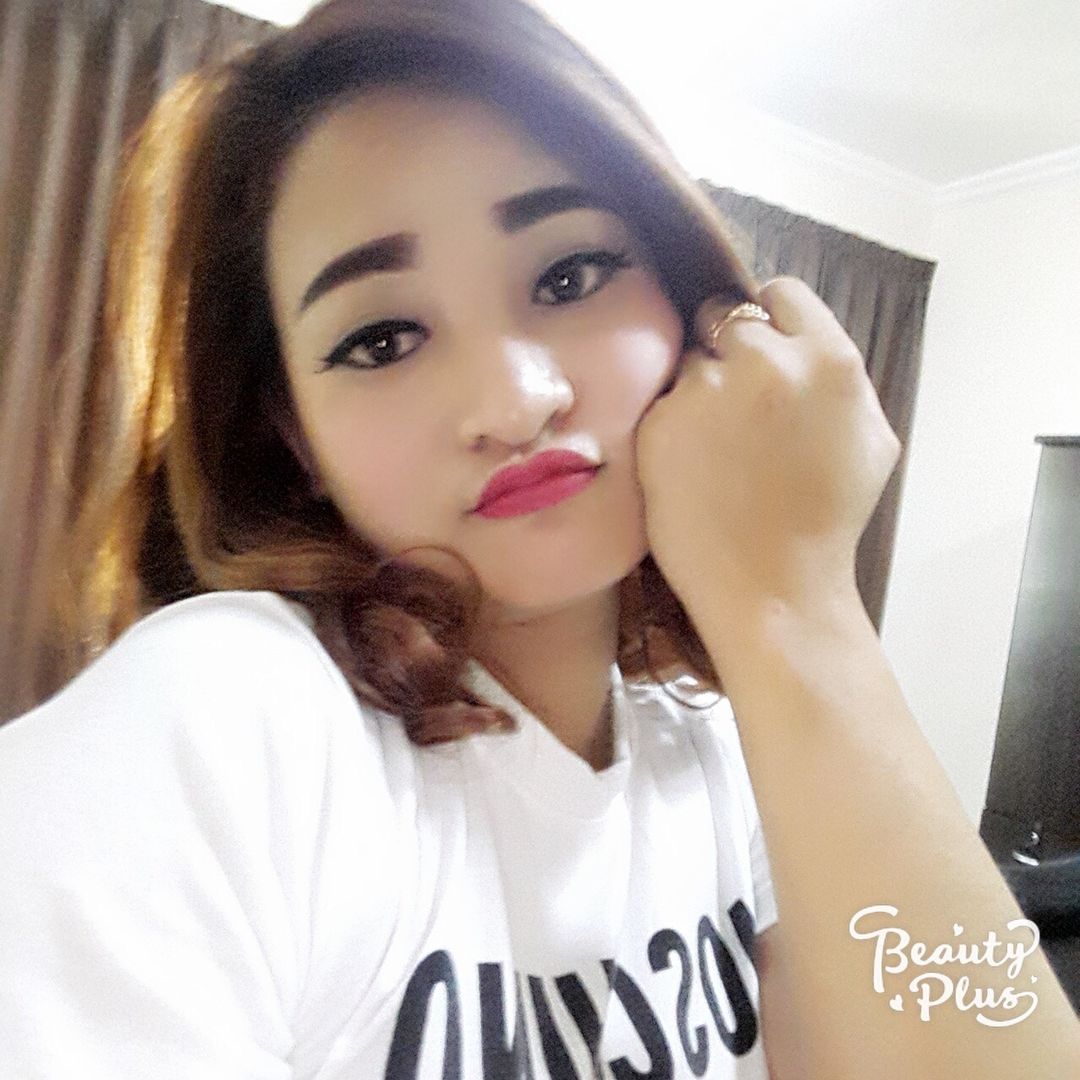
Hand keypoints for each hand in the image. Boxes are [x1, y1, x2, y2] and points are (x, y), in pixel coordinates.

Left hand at [633, 277, 901, 616]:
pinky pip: (661, 403)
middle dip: (728, 353)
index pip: (779, 295)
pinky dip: (671, 428)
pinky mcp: (660, 423)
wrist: (773, 587)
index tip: (762, 355)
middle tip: (735, 408)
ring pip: (688, 362)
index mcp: (828, 360)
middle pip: (725, 318)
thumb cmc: (825, 519)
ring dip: (697, 392)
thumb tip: (802, 339)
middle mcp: (764, 363)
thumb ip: (838, 376)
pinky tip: (694, 469)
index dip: (768, 323)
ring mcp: (706, 391)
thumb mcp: (870, 438)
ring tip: (716, 450)